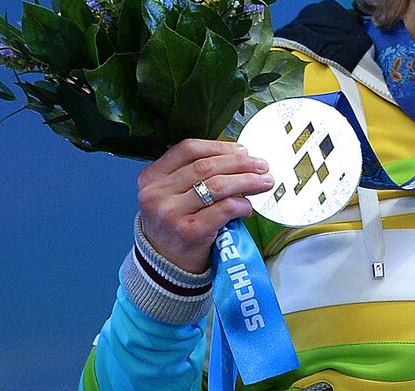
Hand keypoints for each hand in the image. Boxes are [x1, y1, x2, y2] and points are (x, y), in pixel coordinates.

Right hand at [137, 138, 273, 272]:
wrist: (164, 267)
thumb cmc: (175, 224)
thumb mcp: (172, 194)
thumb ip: (194, 173)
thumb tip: (239, 156)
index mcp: (151, 177)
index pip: (188, 150)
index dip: (220, 147)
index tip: (243, 150)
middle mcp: (156, 194)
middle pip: (206, 166)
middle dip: (240, 163)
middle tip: (261, 165)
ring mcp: (170, 213)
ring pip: (217, 185)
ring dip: (247, 181)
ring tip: (264, 181)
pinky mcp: (189, 232)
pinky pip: (224, 209)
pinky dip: (242, 205)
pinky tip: (248, 208)